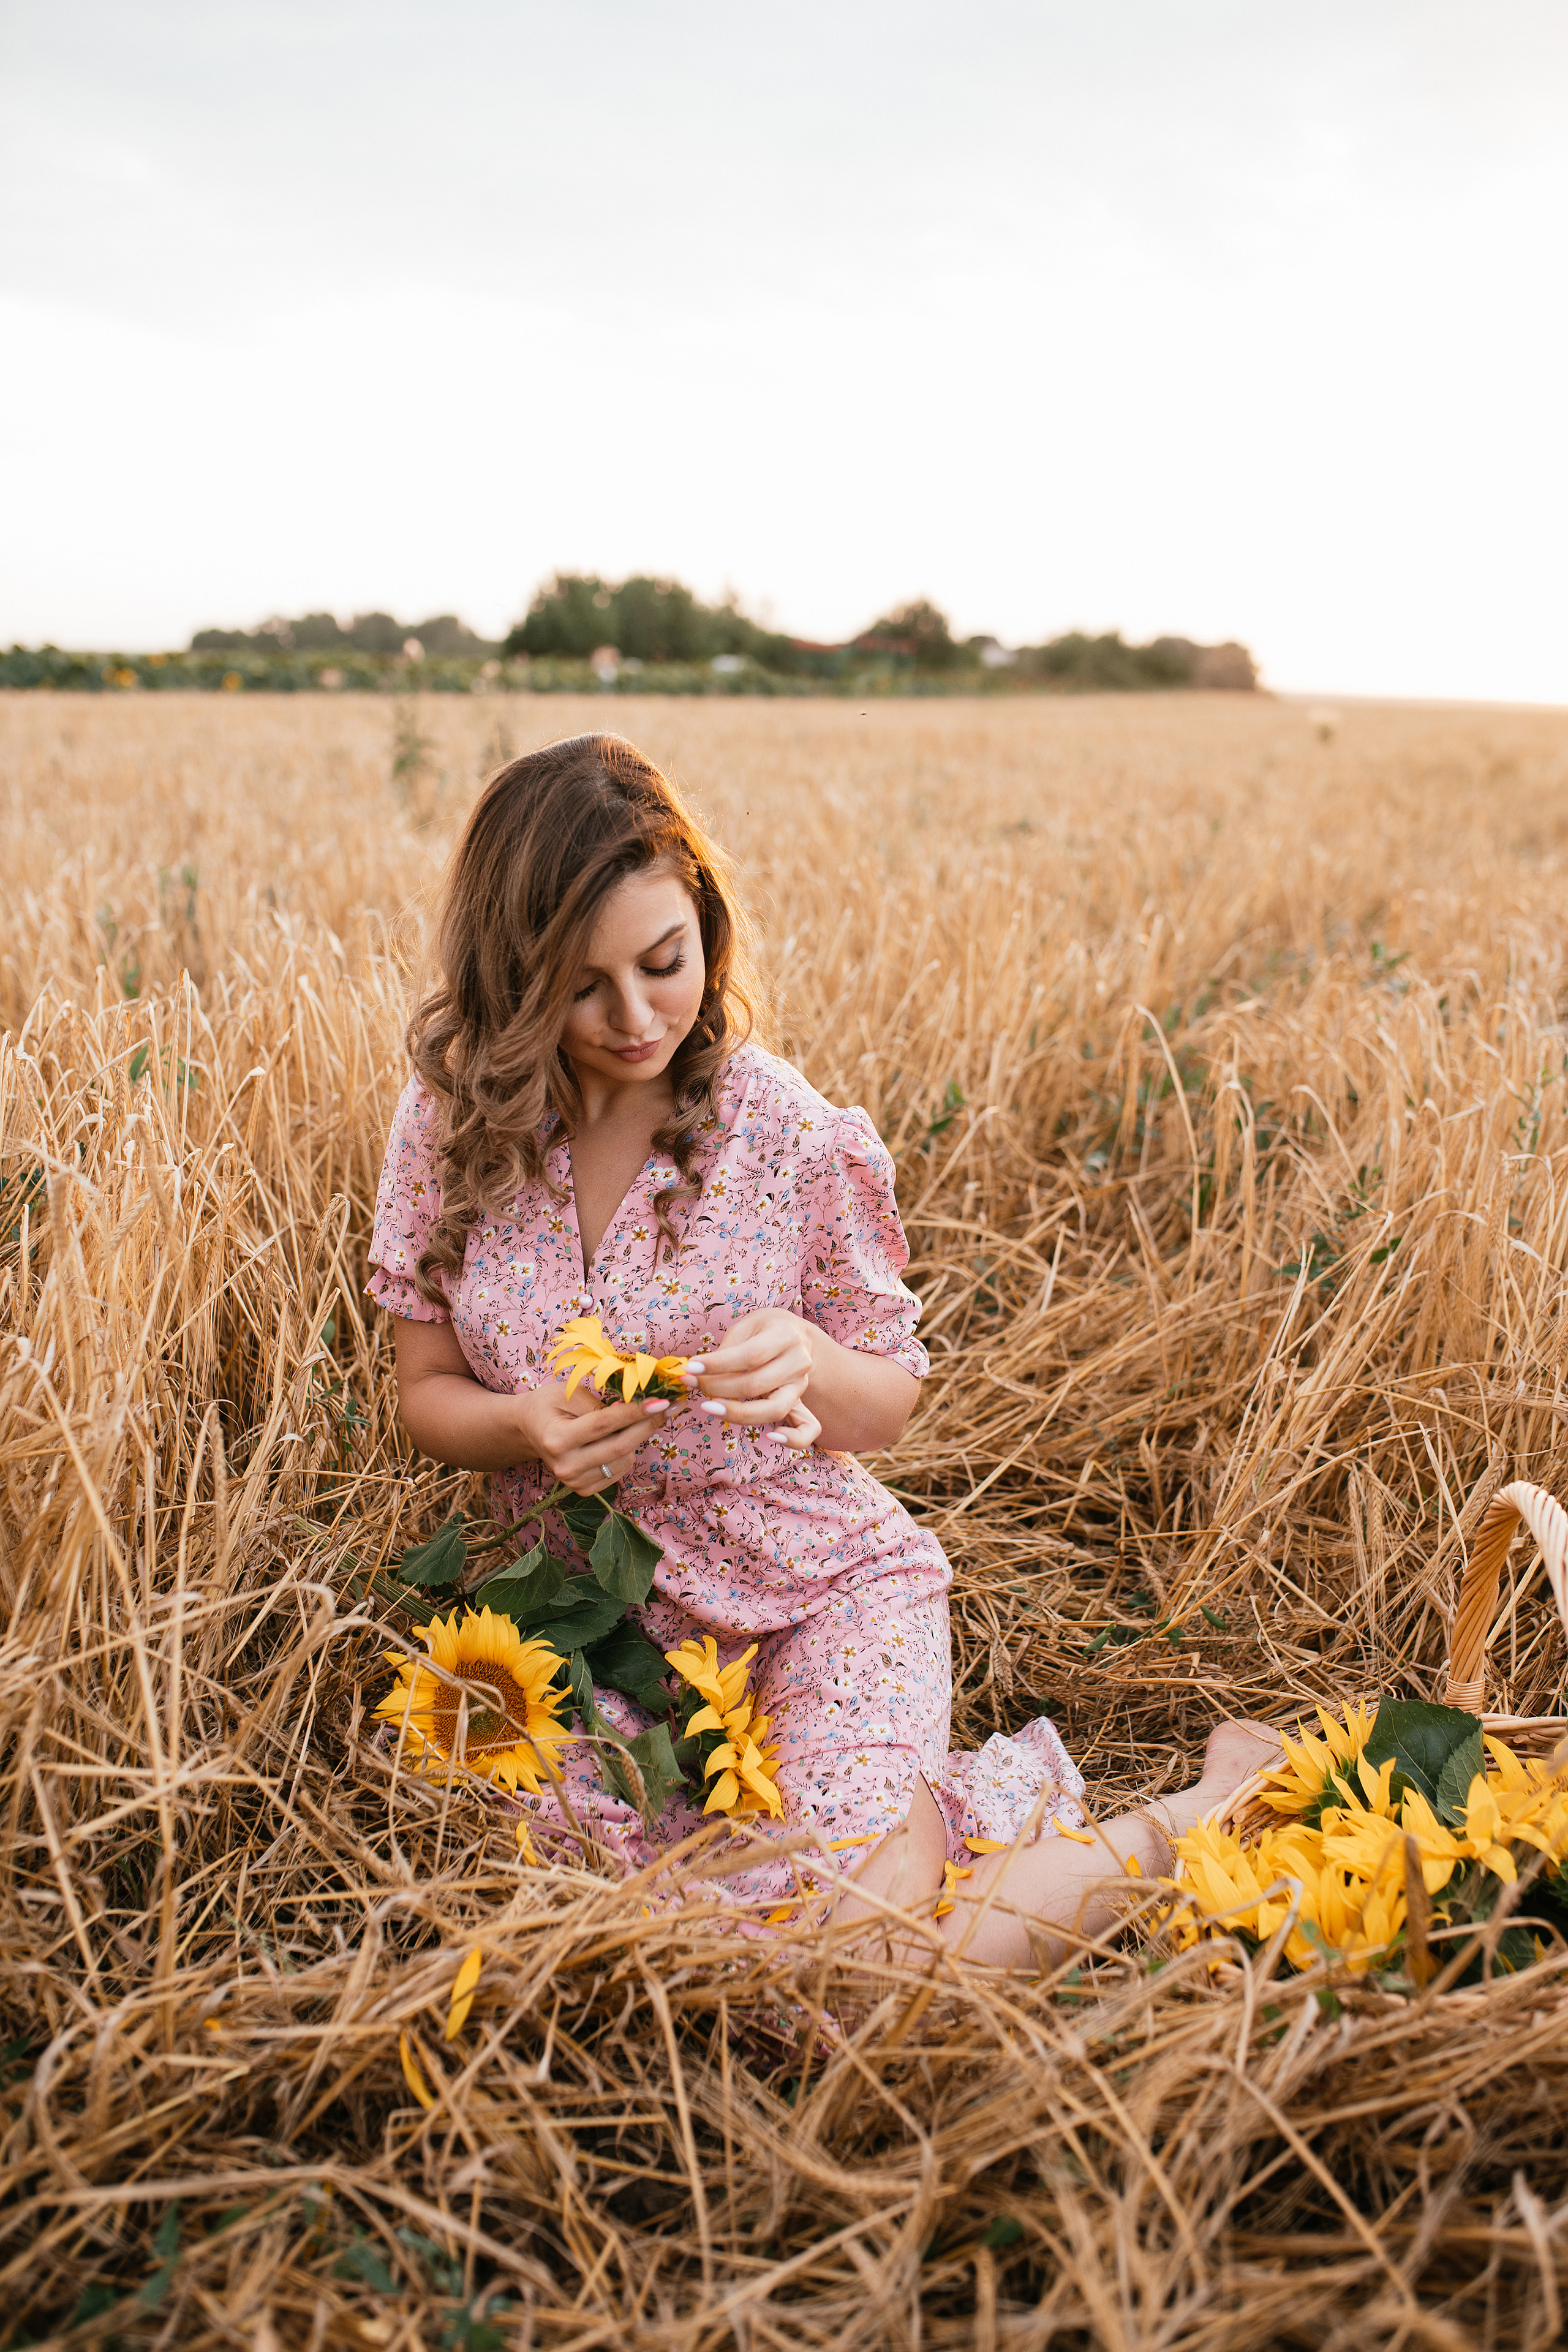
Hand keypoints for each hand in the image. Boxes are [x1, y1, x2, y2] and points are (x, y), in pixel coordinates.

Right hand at [515, 1381, 670, 1495]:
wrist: (529, 1429)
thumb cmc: (549, 1405)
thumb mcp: (568, 1393)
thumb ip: (600, 1403)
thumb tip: (636, 1407)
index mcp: (557, 1439)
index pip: (604, 1424)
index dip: (635, 1412)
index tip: (661, 1401)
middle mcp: (565, 1466)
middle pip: (619, 1447)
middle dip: (647, 1425)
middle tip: (666, 1407)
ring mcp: (574, 1482)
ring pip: (624, 1460)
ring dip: (637, 1438)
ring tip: (634, 1420)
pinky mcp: (584, 1490)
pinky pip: (619, 1471)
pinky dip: (626, 1453)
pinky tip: (618, 1438)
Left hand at [683, 1309, 818, 1449]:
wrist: (795, 1335)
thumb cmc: (764, 1330)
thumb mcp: (745, 1327)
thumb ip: (727, 1350)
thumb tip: (698, 1374)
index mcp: (785, 1335)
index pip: (751, 1355)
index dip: (718, 1365)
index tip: (691, 1368)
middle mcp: (798, 1361)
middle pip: (756, 1384)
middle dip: (717, 1388)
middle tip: (692, 1384)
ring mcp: (801, 1384)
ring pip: (774, 1409)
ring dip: (737, 1413)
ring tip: (710, 1408)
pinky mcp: (801, 1402)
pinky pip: (808, 1428)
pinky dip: (793, 1439)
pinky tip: (771, 1437)